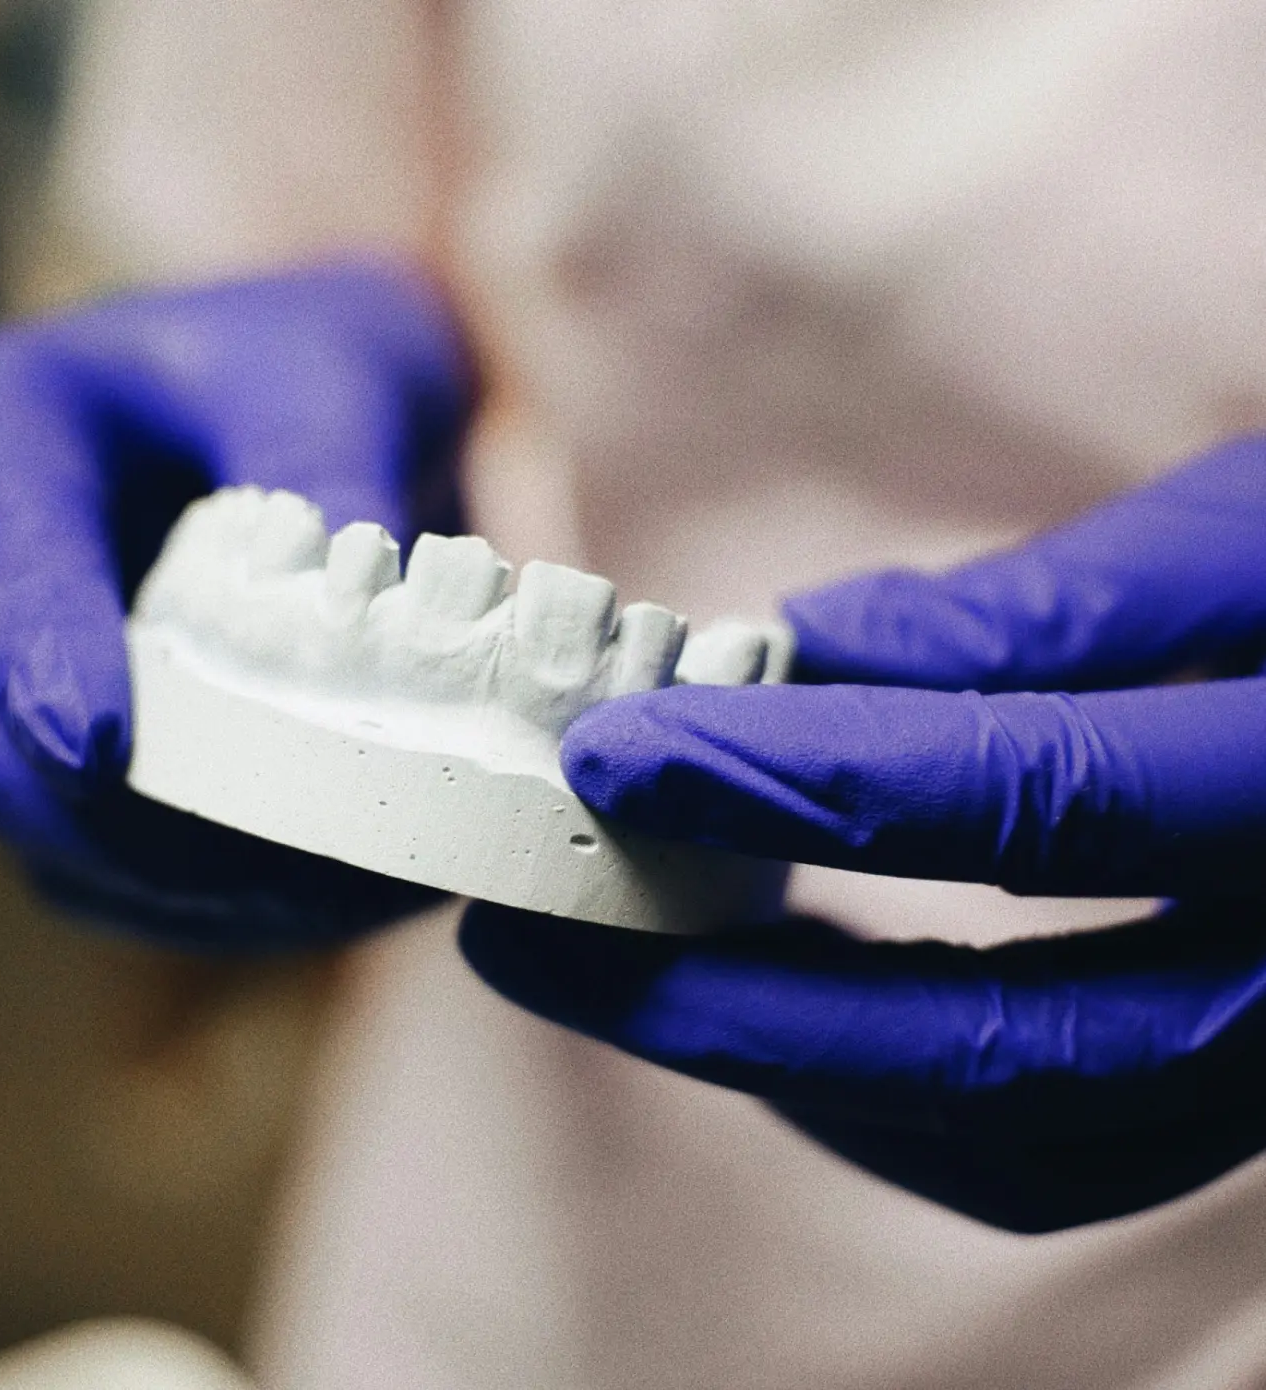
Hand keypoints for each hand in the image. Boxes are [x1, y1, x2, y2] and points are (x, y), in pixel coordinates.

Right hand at [0, 262, 472, 946]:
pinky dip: (196, 901)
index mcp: (0, 431)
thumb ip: (337, 473)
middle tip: (277, 868)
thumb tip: (365, 622)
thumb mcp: (337, 379)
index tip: (97, 748)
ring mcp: (2, 666)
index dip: (43, 662)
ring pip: (40, 825)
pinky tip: (310, 902)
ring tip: (329, 900)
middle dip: (121, 824)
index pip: (5, 560)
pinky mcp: (61, 739)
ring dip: (174, 889)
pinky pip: (98, 858)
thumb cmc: (313, 365)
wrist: (310, 398)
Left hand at [462, 435, 1265, 1230]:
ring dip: (780, 1066)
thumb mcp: (1249, 530)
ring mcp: (1259, 1049)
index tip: (616, 750)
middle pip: (995, 1044)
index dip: (808, 779)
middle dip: (733, 997)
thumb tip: (804, 647)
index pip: (1035, 802)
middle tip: (532, 936)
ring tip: (608, 972)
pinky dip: (869, 1093)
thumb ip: (1044, 607)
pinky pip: (1033, 1145)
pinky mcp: (1214, 1076)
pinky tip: (754, 1008)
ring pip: (1005, 1136)